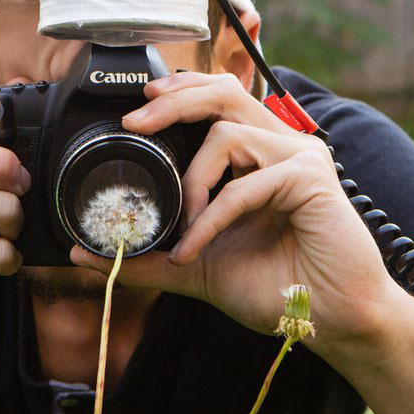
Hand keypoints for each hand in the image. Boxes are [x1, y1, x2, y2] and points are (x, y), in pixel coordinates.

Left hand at [69, 72, 413, 352]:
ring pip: (227, 135)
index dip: (180, 92)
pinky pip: (243, 185)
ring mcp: (300, 157)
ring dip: (192, 182)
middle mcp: (282, 145)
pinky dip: (211, 218)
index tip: (139, 107)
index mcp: (260, 154)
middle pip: (223, 95)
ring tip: (184, 226)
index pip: (219, 100)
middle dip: (175, 102)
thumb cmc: (276, 288)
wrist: (331, 321)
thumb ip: (146, 256)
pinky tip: (195, 247)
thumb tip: (82, 253)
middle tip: (134, 123)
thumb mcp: (196, 267)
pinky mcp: (311, 177)